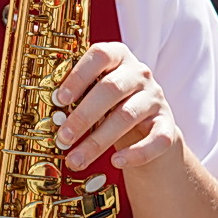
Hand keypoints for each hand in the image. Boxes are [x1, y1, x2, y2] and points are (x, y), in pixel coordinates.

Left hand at [52, 42, 180, 170]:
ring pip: (127, 116)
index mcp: (118, 56)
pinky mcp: (167, 124)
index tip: (59, 99)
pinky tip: (116, 162)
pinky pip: (156, 139)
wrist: (147, 125)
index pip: (100, 56)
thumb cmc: (110, 105)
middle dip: (83, 116)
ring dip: (98, 141)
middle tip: (62, 138)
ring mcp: (156, 98)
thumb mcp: (94, 92)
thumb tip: (49, 114)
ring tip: (77, 158)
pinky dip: (136, 152)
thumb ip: (78, 95)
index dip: (78, 76)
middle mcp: (139, 73)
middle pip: (111, 89)